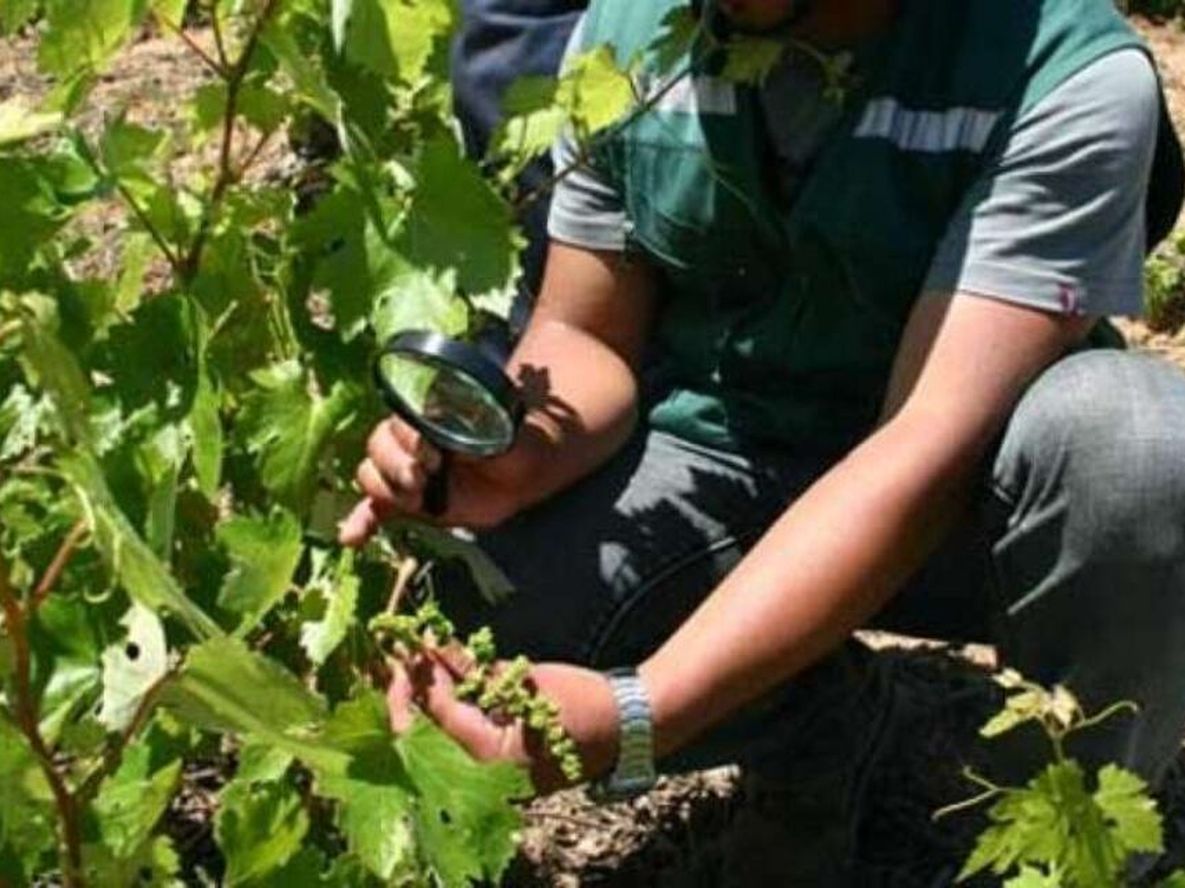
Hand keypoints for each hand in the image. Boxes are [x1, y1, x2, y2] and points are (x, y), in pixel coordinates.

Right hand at [338, 416, 524, 545]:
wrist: (522, 472)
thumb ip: (475, 427)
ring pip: (372, 476)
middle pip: (376, 448)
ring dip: (386, 492)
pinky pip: (373, 509)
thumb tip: (458, 426)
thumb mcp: (497, 430)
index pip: (398, 423)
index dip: (409, 441)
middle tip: (422, 481)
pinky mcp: (407, 501)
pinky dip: (361, 522)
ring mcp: (405, 472)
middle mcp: (408, 441)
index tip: (434, 457)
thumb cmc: (510, 442)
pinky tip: (352, 537)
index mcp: (425, 415)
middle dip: (395, 467)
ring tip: (417, 502)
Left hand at [388, 651, 620, 795]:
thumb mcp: (524, 681)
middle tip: (408, 655)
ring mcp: (495, 777)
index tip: (409, 646)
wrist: (630, 726)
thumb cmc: (582, 701)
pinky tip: (454, 681)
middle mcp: (486, 777)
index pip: (438, 714)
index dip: (419, 677)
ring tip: (426, 661)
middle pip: (433, 732)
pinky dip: (460, 711)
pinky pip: (470, 739)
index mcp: (490, 758)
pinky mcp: (505, 768)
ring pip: (448, 735)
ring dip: (436, 700)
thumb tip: (432, 650)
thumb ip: (475, 671)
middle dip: (417, 693)